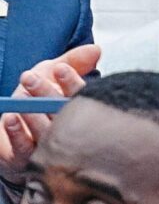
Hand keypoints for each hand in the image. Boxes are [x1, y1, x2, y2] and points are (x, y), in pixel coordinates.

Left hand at [0, 45, 100, 184]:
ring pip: (45, 131)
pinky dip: (17, 132)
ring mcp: (50, 146)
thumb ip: (74, 60)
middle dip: (46, 93)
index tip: (60, 69)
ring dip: (31, 113)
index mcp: (79, 107)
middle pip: (62, 113)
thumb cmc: (39, 98)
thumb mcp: (54, 72)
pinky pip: (24, 148)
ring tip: (19, 97)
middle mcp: (69, 128)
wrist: (15, 127)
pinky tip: (11, 118)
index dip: (71, 82)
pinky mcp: (29, 159)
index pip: (81, 96)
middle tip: (29, 77)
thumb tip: (96, 50)